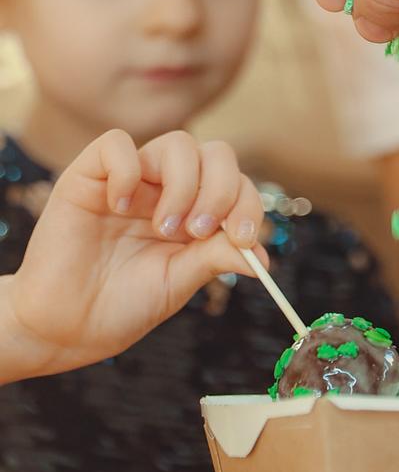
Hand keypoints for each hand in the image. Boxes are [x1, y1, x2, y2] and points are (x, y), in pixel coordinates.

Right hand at [3, 129, 264, 380]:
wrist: (63, 328)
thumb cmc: (120, 306)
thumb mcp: (177, 282)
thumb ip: (216, 258)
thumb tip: (262, 253)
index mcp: (195, 212)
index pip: (237, 183)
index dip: (248, 203)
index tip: (243, 238)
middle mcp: (167, 188)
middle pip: (216, 153)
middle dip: (221, 188)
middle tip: (199, 230)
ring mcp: (131, 178)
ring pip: (177, 143)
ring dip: (183, 184)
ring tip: (164, 228)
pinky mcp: (89, 175)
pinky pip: (117, 143)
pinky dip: (128, 169)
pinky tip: (120, 206)